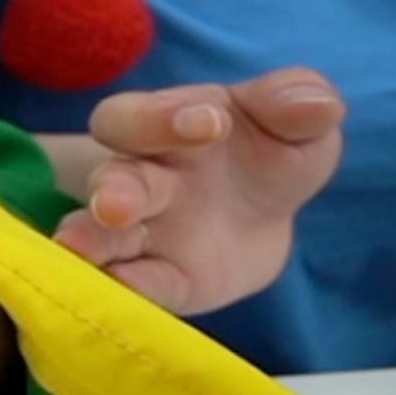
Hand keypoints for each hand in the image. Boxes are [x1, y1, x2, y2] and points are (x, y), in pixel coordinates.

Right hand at [54, 70, 343, 313]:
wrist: (257, 219)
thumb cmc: (264, 156)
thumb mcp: (294, 124)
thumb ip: (298, 103)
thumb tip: (319, 106)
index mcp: (166, 127)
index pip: (142, 115)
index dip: (166, 116)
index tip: (211, 122)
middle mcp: (140, 177)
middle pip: (113, 176)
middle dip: (114, 189)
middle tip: (113, 204)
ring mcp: (144, 234)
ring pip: (103, 234)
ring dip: (90, 241)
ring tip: (76, 251)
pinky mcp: (165, 280)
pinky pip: (143, 284)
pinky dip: (129, 289)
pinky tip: (125, 291)